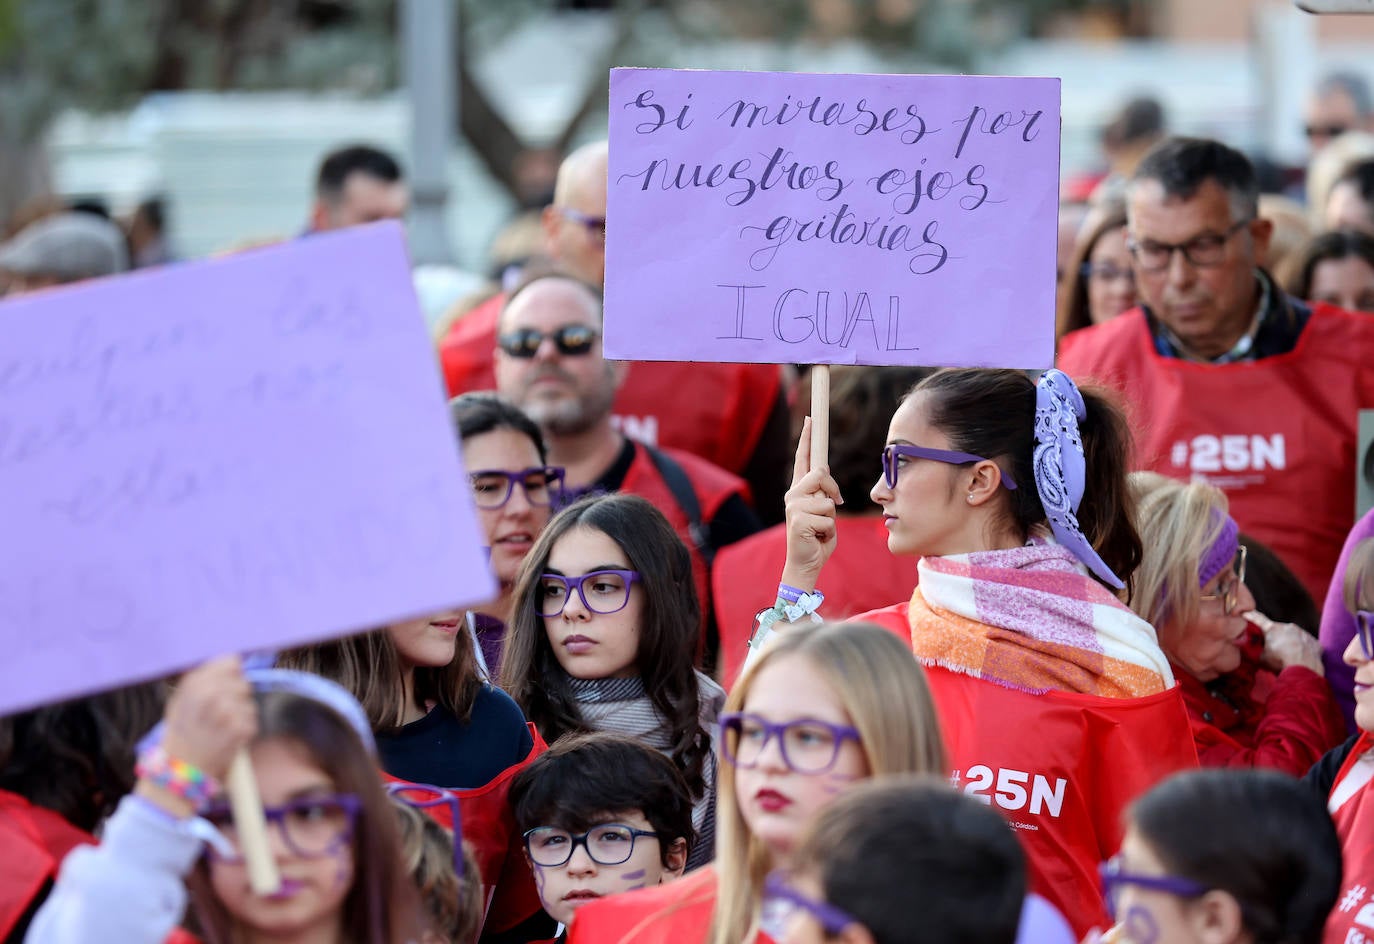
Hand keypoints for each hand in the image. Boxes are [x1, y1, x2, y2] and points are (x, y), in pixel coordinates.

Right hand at [160, 655, 257, 781]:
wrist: (180, 770)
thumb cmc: (182, 733)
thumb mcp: (181, 699)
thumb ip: (204, 678)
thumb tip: (234, 659)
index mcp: (194, 683)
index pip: (232, 662)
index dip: (231, 675)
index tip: (224, 687)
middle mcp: (210, 694)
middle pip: (243, 683)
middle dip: (236, 697)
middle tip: (220, 715)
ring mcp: (226, 712)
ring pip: (249, 702)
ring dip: (240, 714)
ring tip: (221, 728)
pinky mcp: (240, 729)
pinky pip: (252, 720)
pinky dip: (244, 729)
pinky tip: (227, 738)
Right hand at [780, 416, 843, 590]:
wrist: (805, 564)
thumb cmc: (818, 538)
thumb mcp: (824, 512)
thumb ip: (824, 495)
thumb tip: (827, 481)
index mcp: (799, 490)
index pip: (804, 459)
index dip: (807, 438)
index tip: (811, 418)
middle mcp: (792, 495)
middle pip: (821, 474)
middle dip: (833, 491)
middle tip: (832, 508)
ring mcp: (793, 507)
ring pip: (828, 500)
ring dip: (832, 518)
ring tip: (821, 529)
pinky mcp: (798, 521)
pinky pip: (828, 518)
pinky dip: (829, 531)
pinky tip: (817, 538)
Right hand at [1249, 613, 1324, 675]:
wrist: (1304, 670)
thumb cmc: (1280, 662)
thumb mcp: (1261, 658)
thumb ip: (1257, 651)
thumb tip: (1255, 650)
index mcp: (1272, 629)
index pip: (1258, 619)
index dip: (1251, 616)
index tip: (1245, 613)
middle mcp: (1288, 627)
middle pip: (1278, 630)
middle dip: (1275, 638)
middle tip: (1274, 651)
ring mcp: (1303, 633)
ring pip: (1294, 637)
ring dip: (1290, 643)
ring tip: (1289, 657)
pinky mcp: (1314, 642)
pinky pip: (1306, 644)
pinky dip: (1303, 650)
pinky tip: (1301, 659)